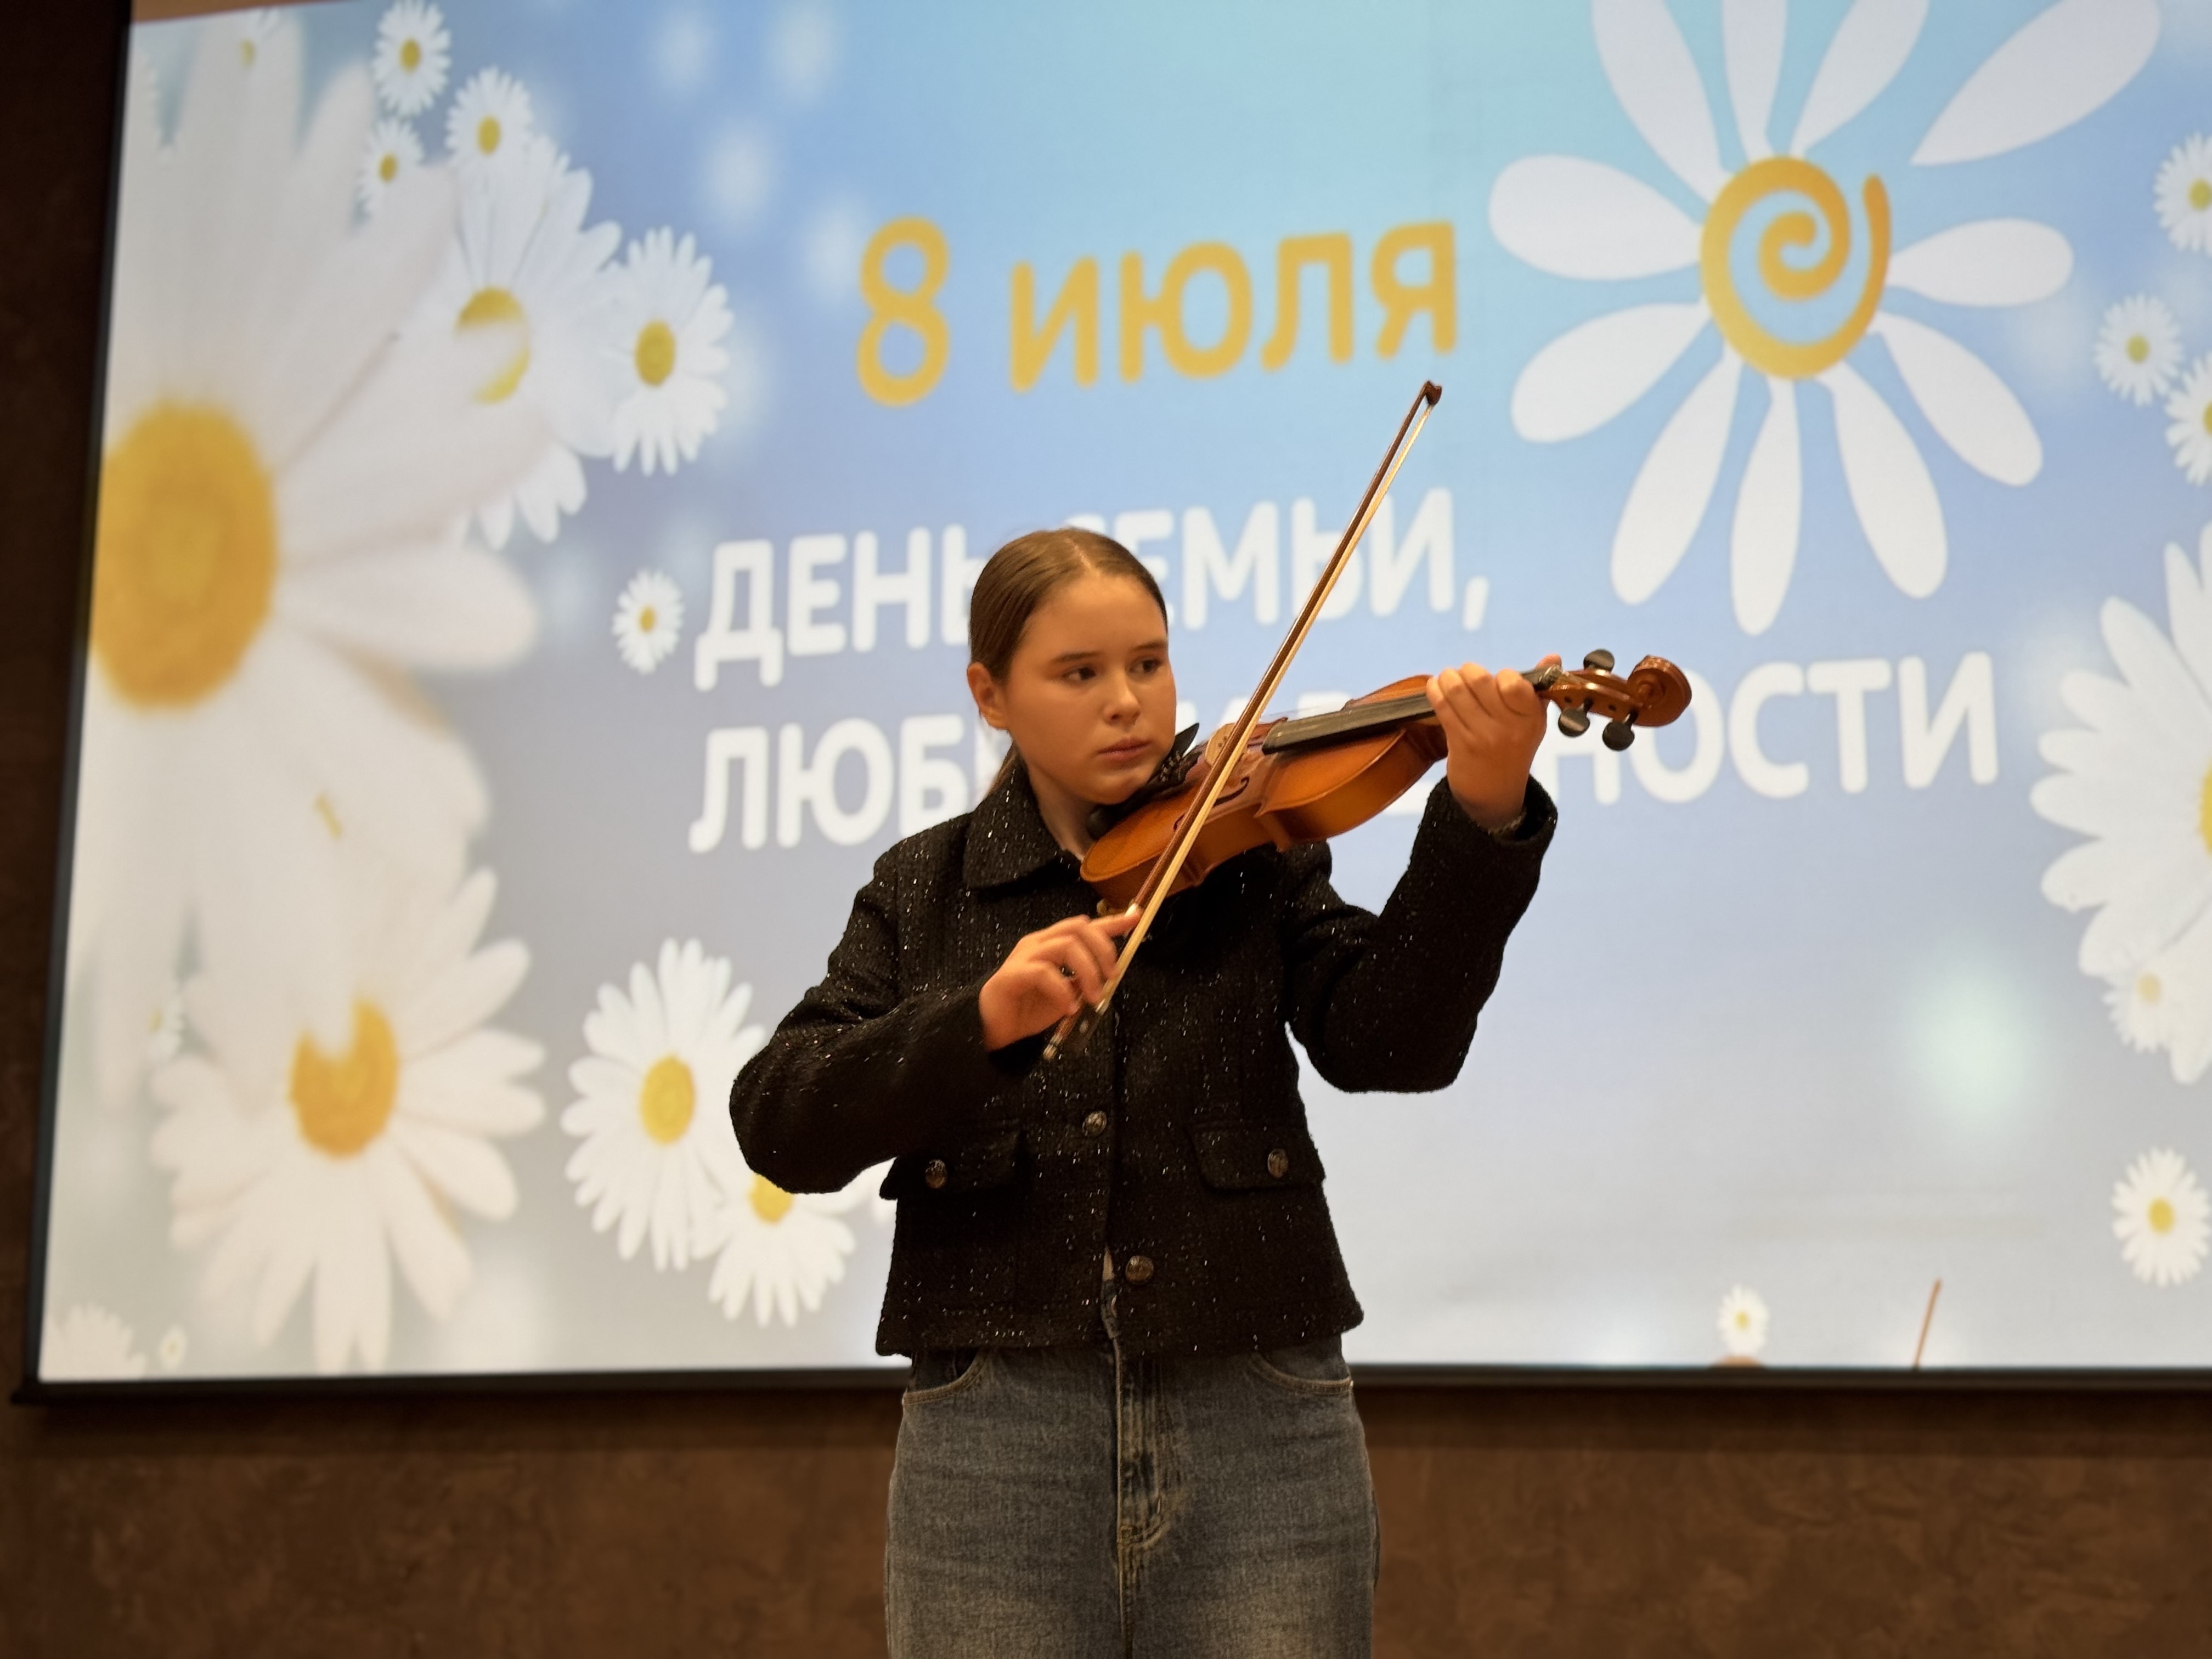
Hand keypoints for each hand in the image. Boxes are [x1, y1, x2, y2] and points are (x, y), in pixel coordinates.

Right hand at [978, 908, 1142, 1049]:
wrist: (994, 1031)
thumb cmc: (1028, 1010)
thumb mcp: (1067, 995)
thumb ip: (1084, 983)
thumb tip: (1108, 976)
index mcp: (1052, 945)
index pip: (1085, 926)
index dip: (1111, 922)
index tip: (1136, 918)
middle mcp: (1039, 944)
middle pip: (1078, 928)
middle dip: (1103, 948)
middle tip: (1113, 977)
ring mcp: (1023, 957)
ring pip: (1065, 945)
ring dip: (1088, 971)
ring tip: (1094, 997)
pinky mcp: (1011, 975)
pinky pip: (1043, 973)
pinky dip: (1062, 990)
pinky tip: (1069, 1007)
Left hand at [1427, 655, 1558, 830]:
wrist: (1495, 792)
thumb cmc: (1514, 747)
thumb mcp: (1533, 721)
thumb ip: (1539, 688)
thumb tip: (1553, 656)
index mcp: (1531, 717)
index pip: (1513, 682)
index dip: (1502, 675)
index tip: (1497, 680)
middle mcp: (1509, 727)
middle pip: (1480, 680)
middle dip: (1468, 671)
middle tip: (1465, 674)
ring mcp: (1483, 736)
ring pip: (1457, 691)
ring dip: (1448, 677)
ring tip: (1447, 677)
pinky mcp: (1460, 743)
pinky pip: (1442, 707)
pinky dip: (1435, 691)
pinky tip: (1435, 686)